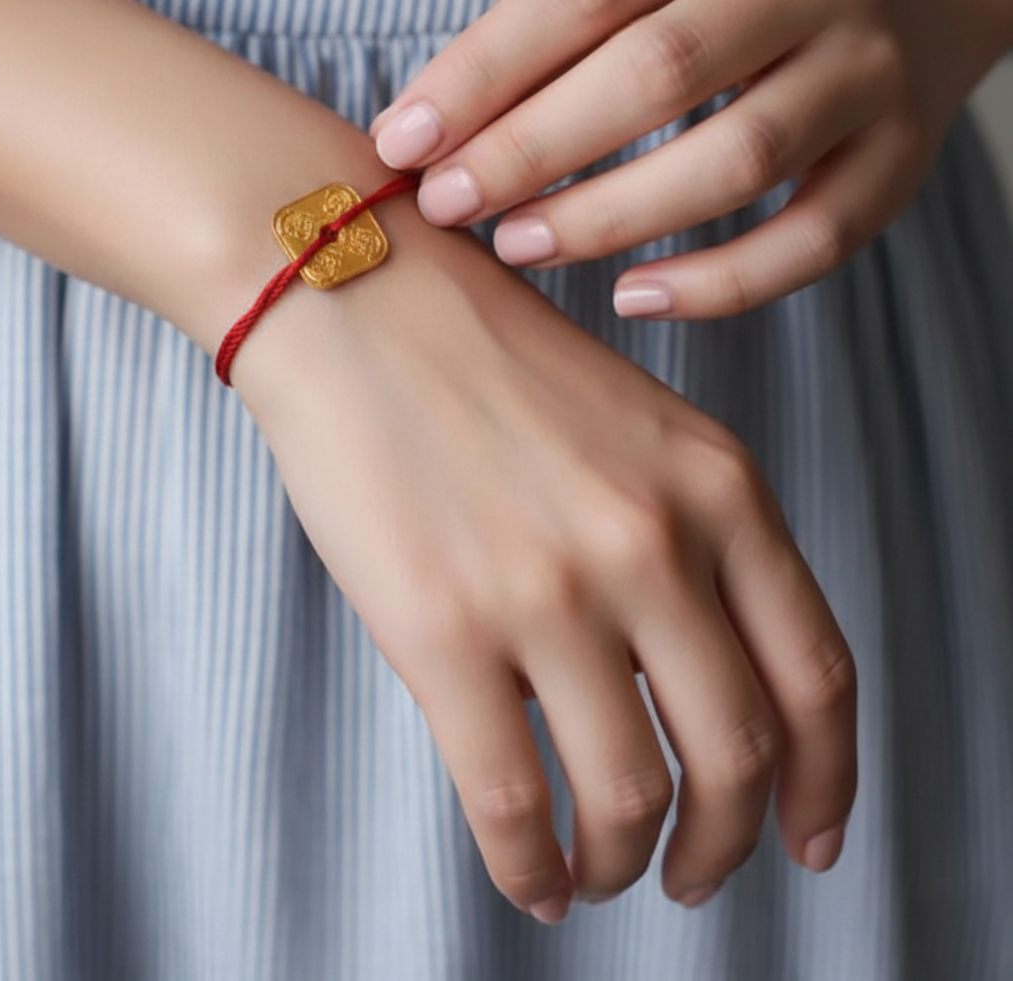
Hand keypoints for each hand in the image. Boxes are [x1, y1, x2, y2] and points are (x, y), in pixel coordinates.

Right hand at [233, 222, 856, 918]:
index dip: (826, 782)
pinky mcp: (442, 629)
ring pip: (630, 796)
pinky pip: (509, 798)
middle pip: (738, 755)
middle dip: (726, 846)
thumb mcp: (631, 422)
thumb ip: (684, 537)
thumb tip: (675, 680)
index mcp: (715, 486)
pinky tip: (525, 874)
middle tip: (696, 876)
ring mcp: (549, 589)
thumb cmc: (475, 352)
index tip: (807, 834)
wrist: (350, 300)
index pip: (815, 673)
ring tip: (596, 874)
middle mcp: (652, 543)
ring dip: (620, 862)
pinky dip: (527, 864)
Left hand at [368, 0, 999, 318]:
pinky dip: (718, 283)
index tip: (402, 141)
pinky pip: (813, 239)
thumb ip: (554, 23)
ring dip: (606, 217)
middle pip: (655, 69)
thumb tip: (423, 132)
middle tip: (445, 204)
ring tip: (515, 244)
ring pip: (735, 160)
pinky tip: (630, 296)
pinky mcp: (906, 150)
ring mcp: (875, 58)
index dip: (483, 70)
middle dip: (529, 149)